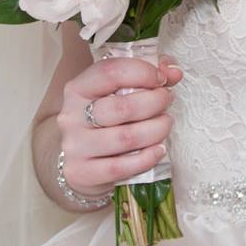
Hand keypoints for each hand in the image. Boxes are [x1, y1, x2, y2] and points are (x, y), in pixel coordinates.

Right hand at [57, 54, 183, 195]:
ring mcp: (75, 146)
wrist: (79, 161)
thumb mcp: (117, 92)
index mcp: (78, 89)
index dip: (142, 72)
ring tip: (165, 124)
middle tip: (167, 101)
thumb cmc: (104, 122)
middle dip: (154, 102)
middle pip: (121, 107)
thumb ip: (146, 75)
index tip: (161, 78)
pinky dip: (147, 158)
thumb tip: (173, 72)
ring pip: (125, 138)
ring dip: (156, 130)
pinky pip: (121, 167)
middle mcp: (71, 116)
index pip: (110, 72)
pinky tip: (158, 150)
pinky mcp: (81, 172)